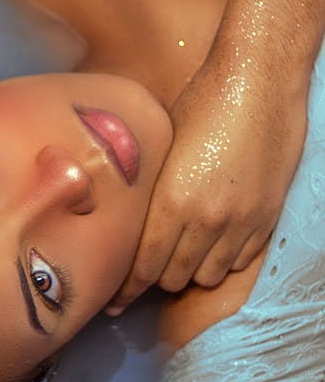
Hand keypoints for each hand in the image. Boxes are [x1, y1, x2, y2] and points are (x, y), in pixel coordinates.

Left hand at [108, 53, 307, 311]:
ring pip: (208, 276)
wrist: (260, 80)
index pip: (143, 267)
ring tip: (180, 255)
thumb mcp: (160, 145)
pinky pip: (241, 261)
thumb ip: (147, 189)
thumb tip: (125, 216)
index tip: (114, 301)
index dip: (126, 289)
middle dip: (156, 278)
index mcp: (171, 202)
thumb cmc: (203, 101)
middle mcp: (207, 220)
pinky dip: (224, 259)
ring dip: (191, 271)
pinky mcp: (267, 217)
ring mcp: (242, 222)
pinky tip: (213, 244)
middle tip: (146, 269)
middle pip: (174, 279)